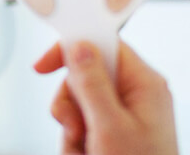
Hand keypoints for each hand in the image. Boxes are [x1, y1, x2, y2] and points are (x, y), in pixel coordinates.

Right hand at [34, 40, 178, 154]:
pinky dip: (76, 142)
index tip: (45, 65)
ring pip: (78, 102)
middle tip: (76, 127)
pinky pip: (81, 124)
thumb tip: (79, 46)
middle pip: (84, 75)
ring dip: (71, 128)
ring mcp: (125, 115)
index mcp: (144, 83)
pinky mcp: (114, 133)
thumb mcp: (110, 129)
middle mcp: (135, 94)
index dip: (73, 48)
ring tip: (84, 150)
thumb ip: (92, 84)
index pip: (103, 44)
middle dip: (71, 103)